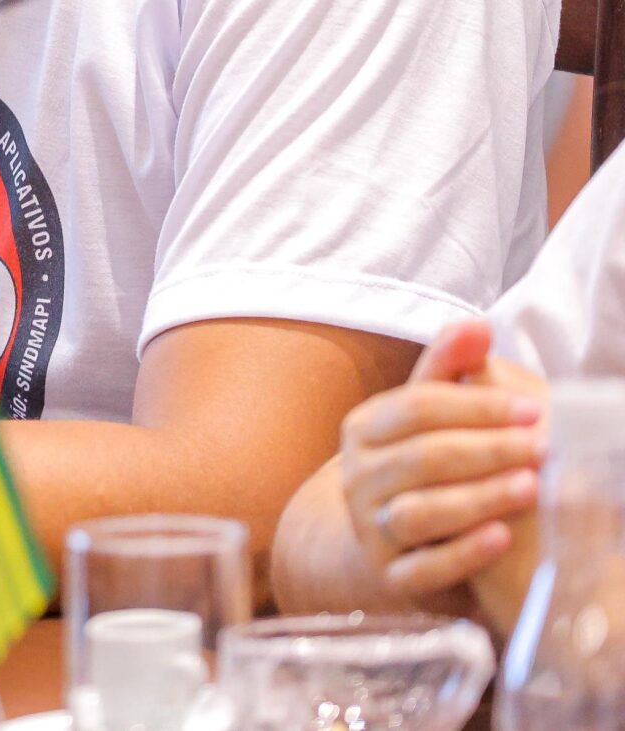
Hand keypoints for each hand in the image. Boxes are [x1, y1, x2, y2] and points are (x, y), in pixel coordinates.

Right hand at [338, 318, 546, 606]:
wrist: (399, 542)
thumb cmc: (428, 466)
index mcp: (364, 429)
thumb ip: (451, 369)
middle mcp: (357, 478)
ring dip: (478, 499)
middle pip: (422, 457)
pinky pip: (422, 569)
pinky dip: (463, 554)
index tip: (533, 409)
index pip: (417, 407)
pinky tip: (502, 538)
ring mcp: (370, 530)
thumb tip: (477, 324)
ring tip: (531, 488)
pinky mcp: (392, 577)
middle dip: (488, 450)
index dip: (476, 406)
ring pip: (418, 513)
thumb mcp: (431, 415)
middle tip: (546, 448)